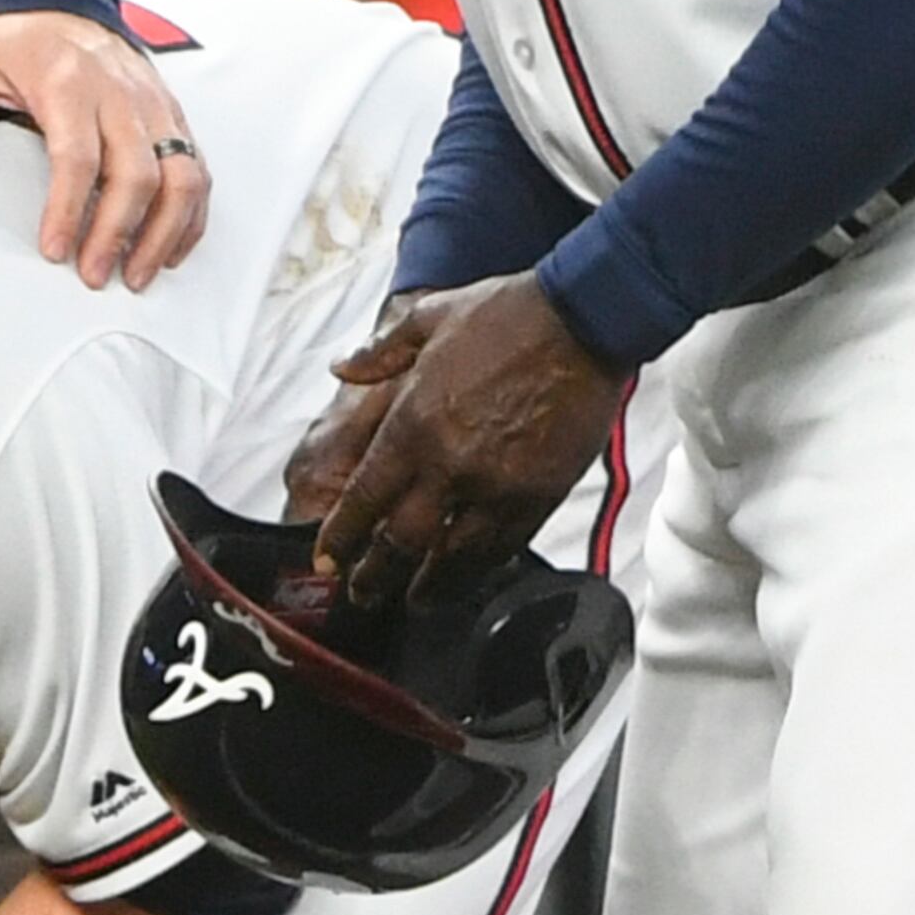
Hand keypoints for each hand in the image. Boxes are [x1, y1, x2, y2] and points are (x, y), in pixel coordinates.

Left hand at [0, 10, 210, 290]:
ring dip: (164, 232)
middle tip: (94, 277)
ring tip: (138, 277)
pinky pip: (197, 169)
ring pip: (182, 175)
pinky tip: (169, 251)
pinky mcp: (172, 116)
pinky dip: (190, 215)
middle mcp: (122, 93)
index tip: (54, 252)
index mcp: (70, 81)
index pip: (78, 155)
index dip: (69, 208)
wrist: (54, 0)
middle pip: (138, 172)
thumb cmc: (9, 39)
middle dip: (118, 233)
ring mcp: (154, 105)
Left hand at [299, 272, 623, 609]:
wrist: (586, 319)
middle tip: (363, 594)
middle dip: (375, 577)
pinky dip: (480, 569)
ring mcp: (496, 486)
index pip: (363, 500)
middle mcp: (448, 465)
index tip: (328, 558)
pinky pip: (502, 548)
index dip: (340, 538)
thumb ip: (380, 352)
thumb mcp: (429, 318)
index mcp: (412, 424)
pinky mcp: (540, 496)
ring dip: (429, 587)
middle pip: (399, 544)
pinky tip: (468, 577)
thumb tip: (341, 368)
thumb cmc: (509, 314)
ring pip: (452, 559)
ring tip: (416, 600)